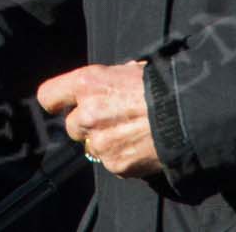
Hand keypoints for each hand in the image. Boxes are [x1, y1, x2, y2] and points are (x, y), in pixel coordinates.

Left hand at [37, 61, 158, 178]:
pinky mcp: (114, 164)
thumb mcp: (128, 71)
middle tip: (113, 119)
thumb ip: (106, 81)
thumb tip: (104, 84)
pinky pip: (111, 162)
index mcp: (87, 84)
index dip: (56, 101)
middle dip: (88, 124)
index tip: (63, 104)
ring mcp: (100, 142)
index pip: (48, 96)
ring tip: (131, 132)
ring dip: (105, 142)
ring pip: (91, 146)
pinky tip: (139, 145)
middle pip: (72, 125)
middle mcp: (87, 113)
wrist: (187, 114)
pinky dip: (122, 157)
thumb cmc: (161, 87)